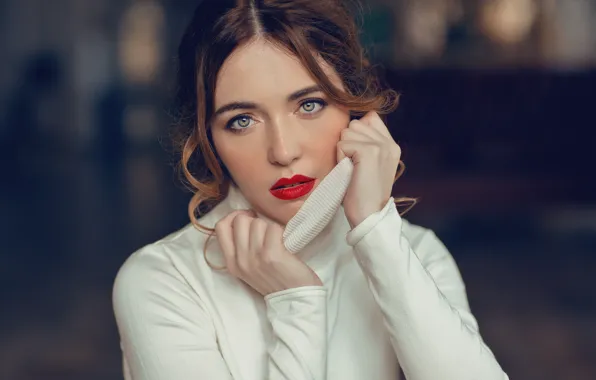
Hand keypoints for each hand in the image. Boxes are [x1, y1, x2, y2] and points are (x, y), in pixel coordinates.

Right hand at [214, 210, 322, 295]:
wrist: (294, 299)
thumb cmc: (274, 280)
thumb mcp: (248, 268)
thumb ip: (240, 248)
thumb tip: (244, 219)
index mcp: (231, 263)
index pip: (220, 227)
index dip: (233, 216)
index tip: (247, 219)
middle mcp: (240, 260)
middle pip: (239, 220)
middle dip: (254, 220)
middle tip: (264, 230)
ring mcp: (255, 257)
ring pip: (257, 223)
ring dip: (269, 227)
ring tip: (275, 240)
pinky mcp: (272, 255)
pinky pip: (273, 228)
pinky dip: (281, 231)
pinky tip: (284, 243)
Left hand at [337, 111, 400, 227]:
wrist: (369, 215)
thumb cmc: (362, 193)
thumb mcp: (370, 164)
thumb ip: (367, 143)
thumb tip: (352, 125)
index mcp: (391, 145)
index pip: (370, 118)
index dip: (357, 134)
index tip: (358, 157)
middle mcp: (388, 142)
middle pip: (355, 124)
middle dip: (348, 143)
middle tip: (355, 166)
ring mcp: (380, 146)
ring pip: (347, 132)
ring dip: (343, 151)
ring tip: (352, 169)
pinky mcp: (368, 151)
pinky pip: (342, 144)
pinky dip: (340, 158)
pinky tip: (350, 172)